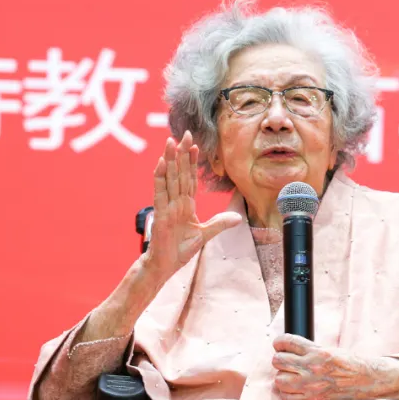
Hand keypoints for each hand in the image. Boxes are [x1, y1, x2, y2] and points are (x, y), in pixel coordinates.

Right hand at [143, 132, 241, 282]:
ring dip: (169, 159)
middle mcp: (175, 201)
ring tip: (170, 142)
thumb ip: (219, 224)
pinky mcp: (160, 213)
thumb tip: (238, 218)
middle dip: (181, 153)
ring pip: (168, 178)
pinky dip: (160, 178)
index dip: (191, 162)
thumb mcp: (205, 235)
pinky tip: (161, 163)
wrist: (165, 265)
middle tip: (184, 133)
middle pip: (179, 172)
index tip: (195, 146)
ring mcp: (166, 206)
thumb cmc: (179, 250)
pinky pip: (160, 192)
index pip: (189, 178)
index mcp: (185, 205)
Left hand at [271, 334, 378, 399]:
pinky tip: (293, 389)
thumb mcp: (328, 349)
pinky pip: (287, 398)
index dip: (279, 342)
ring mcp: (311, 384)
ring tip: (290, 376)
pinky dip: (287, 393)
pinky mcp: (313, 398)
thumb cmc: (349, 363)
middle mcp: (311, 367)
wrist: (365, 379)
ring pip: (279, 380)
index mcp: (317, 352)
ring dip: (282, 377)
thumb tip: (288, 350)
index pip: (287, 342)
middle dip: (279, 360)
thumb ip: (308, 350)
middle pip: (278, 361)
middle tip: (285, 362)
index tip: (279, 345)